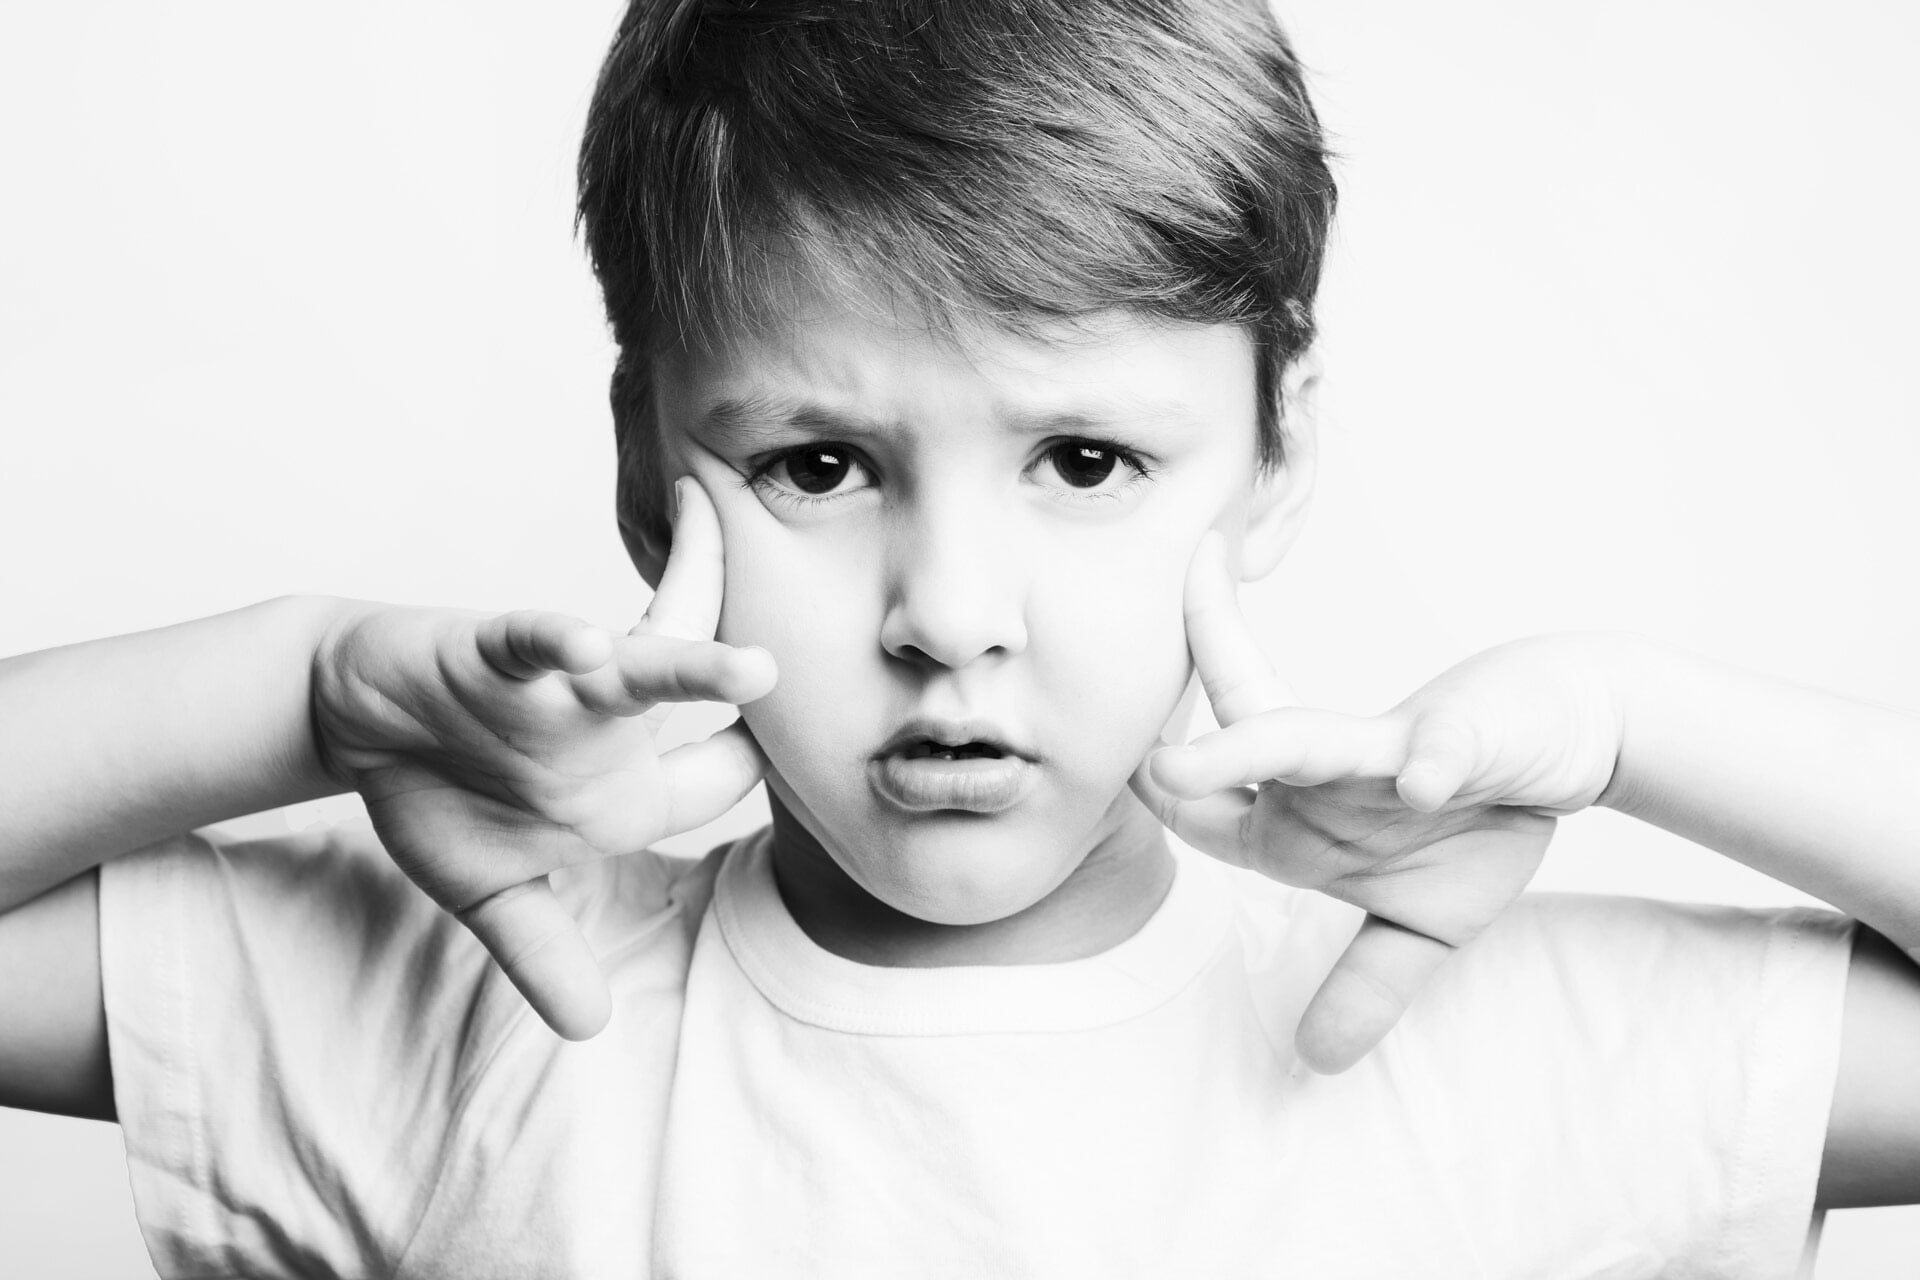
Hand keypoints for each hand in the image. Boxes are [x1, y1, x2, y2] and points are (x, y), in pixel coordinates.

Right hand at [310, 477, 773, 1039]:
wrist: (356, 714)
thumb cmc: (442, 789)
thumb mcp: (492, 893)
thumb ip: (545, 953)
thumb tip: (588, 1031)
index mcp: (623, 786)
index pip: (715, 784)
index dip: (755, 776)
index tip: (841, 759)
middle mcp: (608, 733)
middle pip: (699, 719)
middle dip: (754, 706)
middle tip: (828, 692)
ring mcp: (557, 689)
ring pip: (636, 670)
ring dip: (691, 667)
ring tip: (752, 669)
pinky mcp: (493, 653)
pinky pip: (530, 642)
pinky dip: (553, 641)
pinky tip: (583, 643)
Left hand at [1129, 532, 1623, 1072]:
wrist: (1572, 732)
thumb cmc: (1479, 816)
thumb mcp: (1424, 924)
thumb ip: (1368, 986)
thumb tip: (1319, 1062)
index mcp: (1300, 816)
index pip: (1205, 809)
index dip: (1158, 801)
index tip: (1100, 785)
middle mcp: (1322, 772)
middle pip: (1225, 762)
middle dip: (1172, 763)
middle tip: (1110, 759)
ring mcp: (1385, 752)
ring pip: (1302, 741)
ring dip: (1245, 751)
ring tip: (1182, 765)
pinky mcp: (1462, 737)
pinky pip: (1442, 754)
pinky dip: (1433, 766)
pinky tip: (1424, 783)